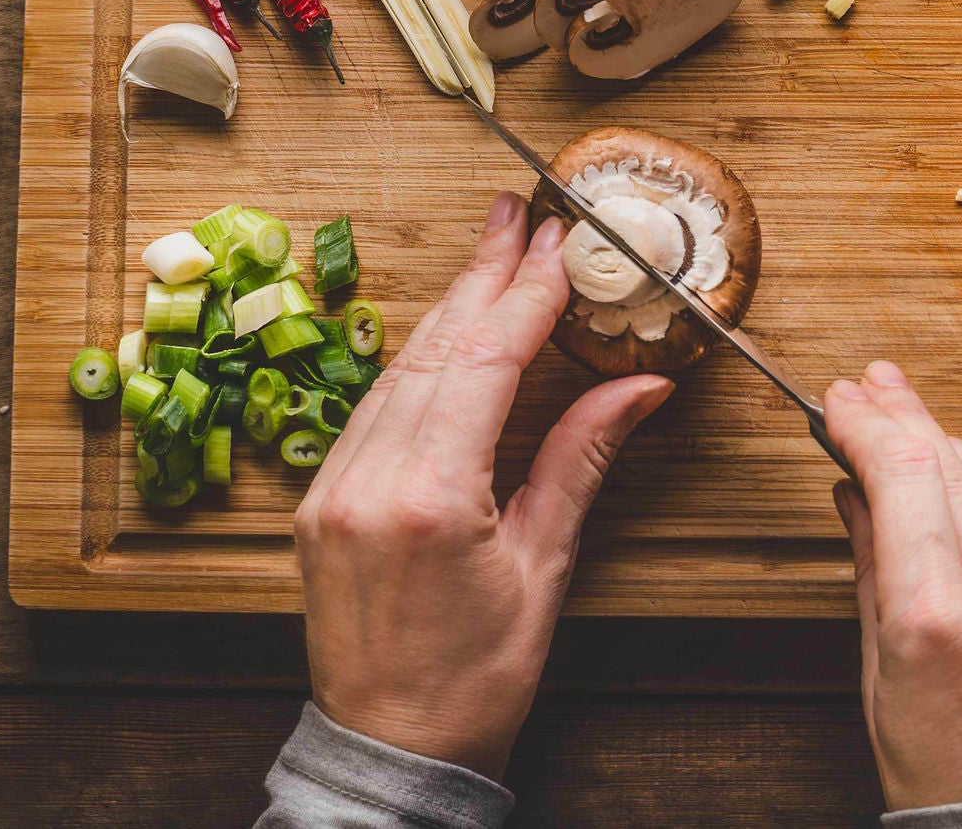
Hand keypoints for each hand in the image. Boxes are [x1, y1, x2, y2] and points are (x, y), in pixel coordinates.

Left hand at [293, 191, 673, 778]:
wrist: (391, 748)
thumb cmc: (477, 676)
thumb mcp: (544, 565)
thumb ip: (582, 458)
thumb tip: (642, 384)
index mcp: (430, 496)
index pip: (486, 362)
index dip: (526, 293)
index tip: (560, 241)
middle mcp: (369, 479)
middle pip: (435, 348)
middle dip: (483, 275)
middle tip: (518, 213)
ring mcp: (334, 487)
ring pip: (398, 370)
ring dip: (451, 309)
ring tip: (491, 254)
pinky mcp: (320, 501)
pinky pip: (372, 407)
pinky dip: (417, 361)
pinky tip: (446, 333)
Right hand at [825, 361, 961, 812]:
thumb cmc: (944, 779)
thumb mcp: (881, 679)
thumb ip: (873, 572)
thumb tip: (857, 492)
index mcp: (937, 622)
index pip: (903, 477)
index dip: (869, 424)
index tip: (843, 400)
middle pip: (957, 469)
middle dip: (910, 418)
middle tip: (877, 386)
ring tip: (926, 435)